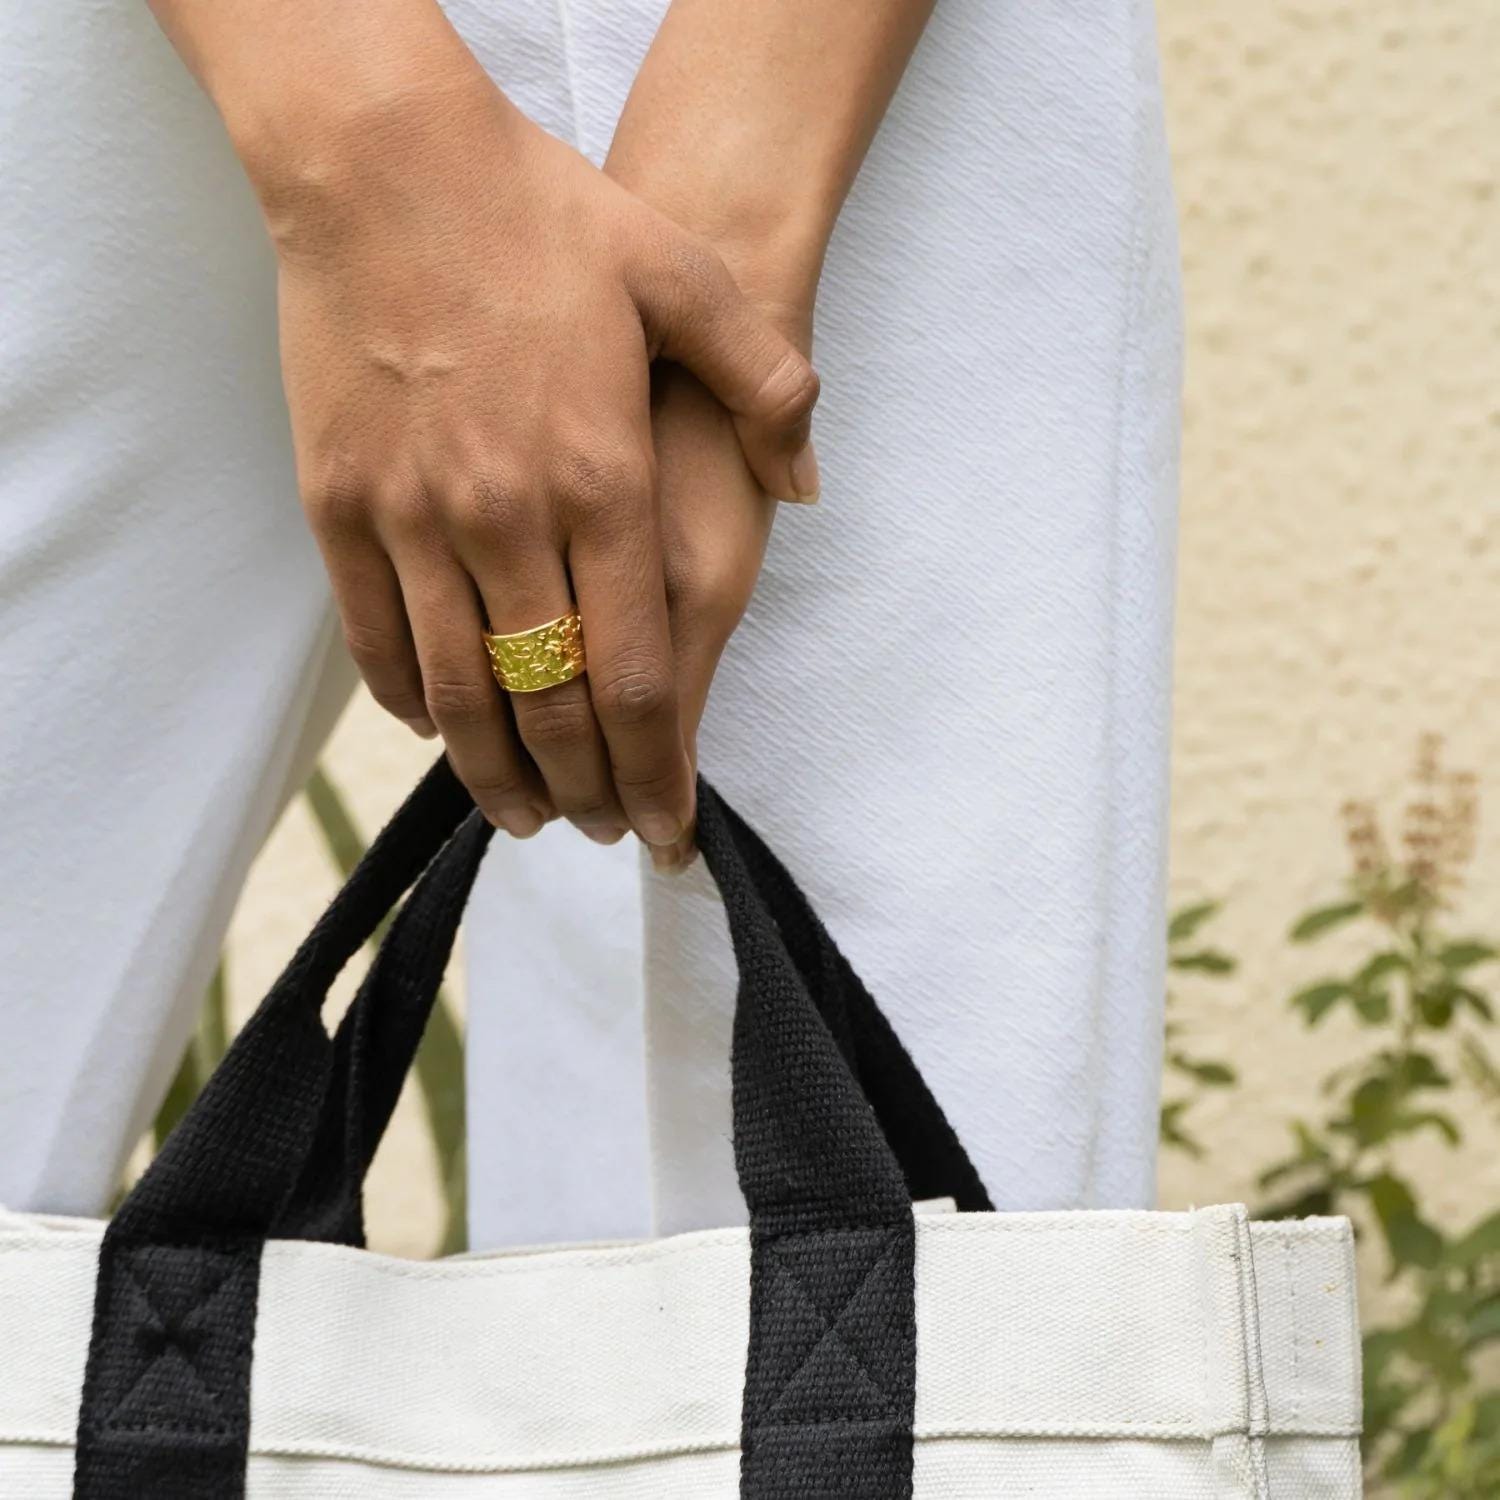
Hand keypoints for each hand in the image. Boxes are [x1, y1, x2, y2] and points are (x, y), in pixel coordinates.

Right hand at [262, 72, 819, 848]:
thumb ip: (764, 381)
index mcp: (601, 477)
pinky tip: (440, 731)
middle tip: (600, 833)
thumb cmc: (540, 217)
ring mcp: (415, 513)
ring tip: (524, 815)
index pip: (634, 674)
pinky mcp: (340, 501)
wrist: (386, 162)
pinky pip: (374, 635)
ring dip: (493, 771)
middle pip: (549, 703)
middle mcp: (508, 514)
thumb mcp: (683, 275)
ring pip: (458, 690)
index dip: (651, 768)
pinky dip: (409, 700)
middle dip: (583, 789)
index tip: (661, 827)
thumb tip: (802, 482)